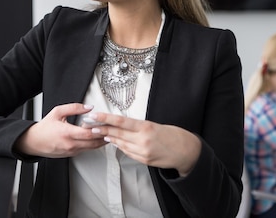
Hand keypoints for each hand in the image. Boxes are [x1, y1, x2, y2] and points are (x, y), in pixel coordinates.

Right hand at [13, 103, 106, 157]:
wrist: (33, 142)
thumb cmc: (44, 127)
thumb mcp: (57, 112)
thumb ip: (74, 108)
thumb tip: (88, 107)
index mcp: (67, 133)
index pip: (88, 133)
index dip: (99, 129)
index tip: (105, 124)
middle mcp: (70, 144)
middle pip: (93, 142)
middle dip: (104, 136)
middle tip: (111, 129)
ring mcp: (71, 151)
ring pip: (91, 147)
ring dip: (100, 141)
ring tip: (107, 133)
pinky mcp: (71, 154)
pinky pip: (85, 149)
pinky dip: (92, 144)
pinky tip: (96, 137)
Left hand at [87, 112, 201, 176]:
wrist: (185, 151)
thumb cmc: (172, 134)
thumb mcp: (155, 125)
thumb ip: (139, 126)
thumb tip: (122, 126)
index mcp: (146, 128)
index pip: (121, 122)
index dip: (105, 119)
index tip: (94, 116)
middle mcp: (143, 141)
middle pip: (117, 134)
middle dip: (102, 129)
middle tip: (90, 125)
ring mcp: (143, 152)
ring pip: (120, 144)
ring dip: (110, 138)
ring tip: (99, 132)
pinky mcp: (144, 160)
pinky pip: (128, 152)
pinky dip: (120, 146)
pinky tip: (115, 142)